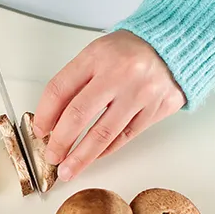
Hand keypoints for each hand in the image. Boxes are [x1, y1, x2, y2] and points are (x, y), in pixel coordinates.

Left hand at [32, 30, 185, 180]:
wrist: (175, 44)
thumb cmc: (130, 50)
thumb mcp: (96, 53)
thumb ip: (75, 82)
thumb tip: (52, 119)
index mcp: (97, 56)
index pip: (59, 90)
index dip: (44, 115)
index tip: (39, 131)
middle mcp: (118, 74)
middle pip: (78, 115)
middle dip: (60, 141)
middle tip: (51, 156)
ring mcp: (140, 93)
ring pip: (103, 134)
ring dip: (81, 157)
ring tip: (68, 169)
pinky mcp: (156, 109)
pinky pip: (125, 137)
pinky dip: (105, 150)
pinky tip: (93, 157)